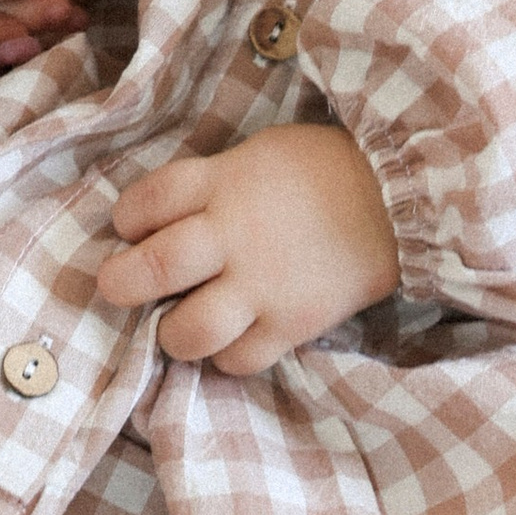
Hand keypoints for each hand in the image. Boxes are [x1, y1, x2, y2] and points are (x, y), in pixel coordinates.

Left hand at [96, 121, 400, 370]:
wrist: (397, 201)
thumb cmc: (321, 169)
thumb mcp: (258, 154)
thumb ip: (212, 184)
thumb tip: (164, 218)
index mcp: (223, 182)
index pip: (148, 201)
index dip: (126, 218)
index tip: (129, 227)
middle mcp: (234, 236)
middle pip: (156, 267)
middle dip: (122, 282)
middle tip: (118, 285)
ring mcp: (263, 286)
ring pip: (190, 330)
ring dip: (171, 333)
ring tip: (175, 325)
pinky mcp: (292, 325)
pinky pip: (238, 359)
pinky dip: (225, 356)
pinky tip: (229, 339)